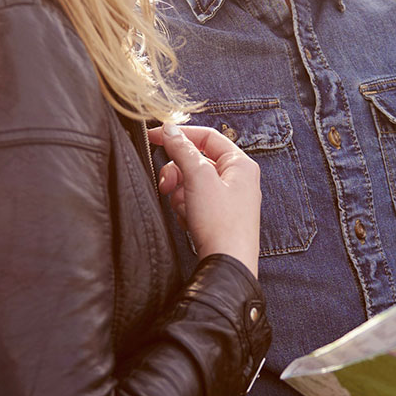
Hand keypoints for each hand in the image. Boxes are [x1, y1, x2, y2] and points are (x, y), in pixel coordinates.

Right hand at [147, 122, 260, 275]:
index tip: (155, 136)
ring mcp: (228, 198)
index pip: (207, 137)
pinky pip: (194, 202)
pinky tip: (188, 220)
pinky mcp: (218, 216)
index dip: (180, 134)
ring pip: (192, 182)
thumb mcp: (198, 179)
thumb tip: (170, 130)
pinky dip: (185, 209)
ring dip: (180, 194)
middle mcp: (237, 179)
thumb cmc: (221, 223)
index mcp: (240, 164)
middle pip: (197, 161)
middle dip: (177, 173)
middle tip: (166, 184)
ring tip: (183, 208)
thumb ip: (183, 150)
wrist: (227, 264)